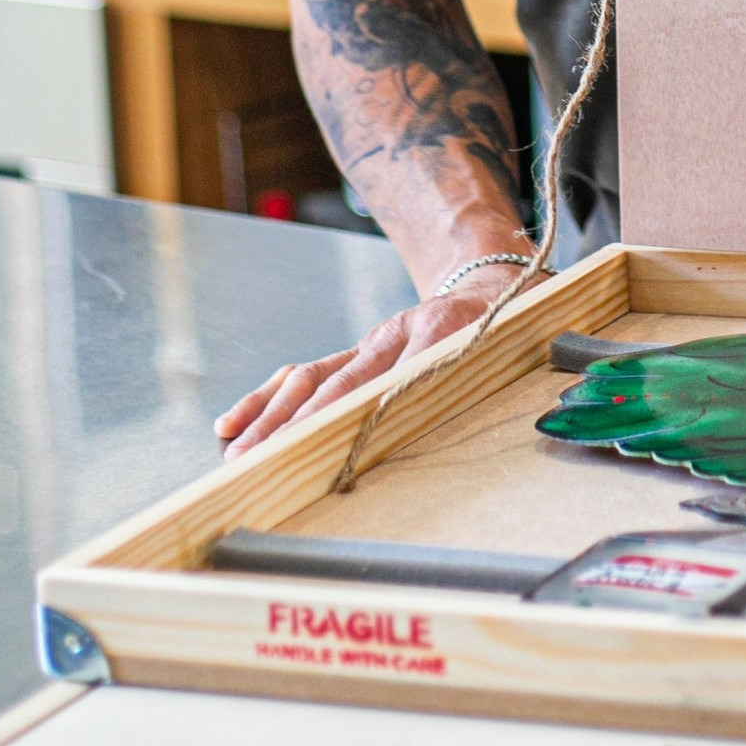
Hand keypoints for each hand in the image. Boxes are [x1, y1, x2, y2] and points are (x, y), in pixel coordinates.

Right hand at [214, 260, 533, 457]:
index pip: (383, 379)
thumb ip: (481, 377)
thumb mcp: (510, 347)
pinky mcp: (359, 353)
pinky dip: (269, 397)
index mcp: (435, 334)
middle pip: (332, 383)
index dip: (347, 411)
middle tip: (255, 461)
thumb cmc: (506, 327)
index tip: (318, 443)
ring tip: (237, 451)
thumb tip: (451, 418)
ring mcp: (370, 345)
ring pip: (309, 377)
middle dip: (291, 425)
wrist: (494, 284)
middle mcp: (392, 337)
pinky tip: (235, 422)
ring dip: (270, 416)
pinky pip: (307, 374)